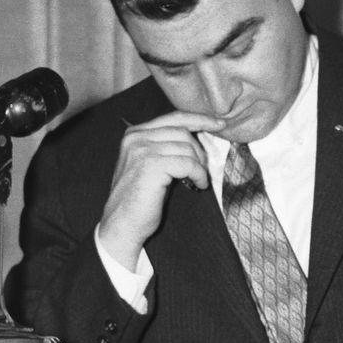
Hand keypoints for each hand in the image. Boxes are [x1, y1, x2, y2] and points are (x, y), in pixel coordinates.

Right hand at [98, 111, 223, 261]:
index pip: (174, 117)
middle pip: (183, 131)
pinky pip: (188, 164)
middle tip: (201, 170)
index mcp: (134, 134)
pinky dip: (198, 175)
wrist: (122, 225)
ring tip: (197, 181)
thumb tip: (197, 138)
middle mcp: (136, 138)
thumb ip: (166, 147)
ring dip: (199, 166)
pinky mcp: (151, 165)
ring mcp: (142, 150)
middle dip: (199, 151)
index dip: (200, 119)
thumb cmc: (140, 199)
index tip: (220, 124)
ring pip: (187, 148)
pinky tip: (197, 186)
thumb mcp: (151, 165)